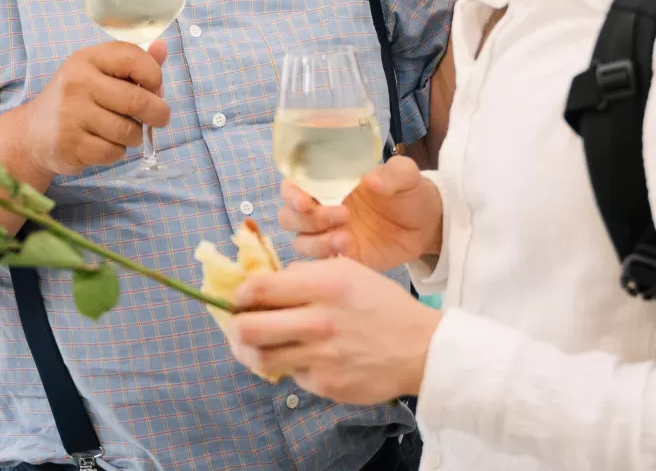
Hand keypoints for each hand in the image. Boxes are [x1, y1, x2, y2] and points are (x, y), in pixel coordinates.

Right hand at [21, 40, 169, 176]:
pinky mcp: (69, 144)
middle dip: (158, 113)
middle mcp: (77, 83)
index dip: (154, 75)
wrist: (33, 133)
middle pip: (137, 100)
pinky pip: (113, 152)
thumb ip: (134, 62)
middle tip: (160, 118)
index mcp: (87, 59)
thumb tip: (163, 47)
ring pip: (128, 131)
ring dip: (135, 135)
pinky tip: (104, 144)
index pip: (132, 57)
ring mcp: (70, 114)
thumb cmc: (76, 99)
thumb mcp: (100, 73)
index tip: (155, 87)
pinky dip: (117, 152)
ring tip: (123, 131)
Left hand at [229, 258, 440, 403]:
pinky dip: (289, 366)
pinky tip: (300, 357)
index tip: (239, 298)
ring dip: (249, 352)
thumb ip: (306, 273)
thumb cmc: (382, 305)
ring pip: (260, 358)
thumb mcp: (348, 271)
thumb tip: (266, 282)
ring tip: (253, 346)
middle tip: (238, 325)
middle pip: (247, 329)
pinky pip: (291, 375)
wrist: (421, 348)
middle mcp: (319, 321)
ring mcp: (321, 357)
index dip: (238, 294)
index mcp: (324, 285)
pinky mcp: (326, 385)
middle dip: (234, 327)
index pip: (257, 289)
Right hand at [279, 156, 441, 270]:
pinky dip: (328, 259)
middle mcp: (322, 209)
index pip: (293, 187)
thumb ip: (391, 173)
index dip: (291, 194)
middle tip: (342, 215)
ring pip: (301, 243)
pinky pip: (321, 264)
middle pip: (290, 218)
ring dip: (317, 242)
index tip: (305, 200)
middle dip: (307, 219)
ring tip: (346, 238)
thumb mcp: (407, 175)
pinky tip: (349, 252)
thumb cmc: (410, 192)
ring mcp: (329, 236)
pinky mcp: (342, 259)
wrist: (428, 225)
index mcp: (328, 184)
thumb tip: (369, 179)